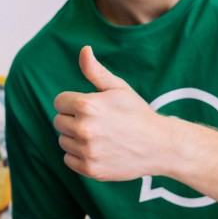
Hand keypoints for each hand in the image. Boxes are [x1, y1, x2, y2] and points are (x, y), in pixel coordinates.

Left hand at [53, 46, 173, 181]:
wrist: (159, 145)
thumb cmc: (137, 113)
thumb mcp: (118, 88)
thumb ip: (95, 71)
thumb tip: (84, 49)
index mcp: (87, 105)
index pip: (59, 102)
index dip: (74, 103)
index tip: (90, 107)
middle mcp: (83, 128)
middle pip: (58, 122)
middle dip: (73, 120)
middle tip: (97, 122)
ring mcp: (86, 151)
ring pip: (63, 141)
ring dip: (76, 138)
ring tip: (100, 136)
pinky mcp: (89, 169)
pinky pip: (68, 159)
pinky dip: (79, 156)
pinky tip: (98, 150)